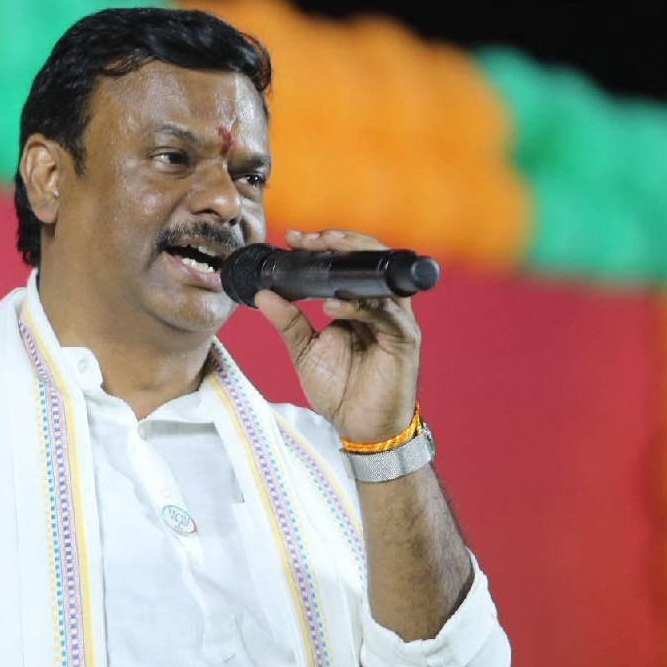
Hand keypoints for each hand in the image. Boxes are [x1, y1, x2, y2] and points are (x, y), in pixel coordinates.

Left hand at [252, 228, 420, 442]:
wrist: (360, 428)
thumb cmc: (340, 389)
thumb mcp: (304, 351)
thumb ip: (288, 322)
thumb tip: (263, 294)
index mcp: (360, 304)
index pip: (348, 263)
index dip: (325, 245)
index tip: (292, 238)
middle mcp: (383, 307)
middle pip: (371, 260)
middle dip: (341, 243)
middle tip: (309, 239)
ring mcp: (396, 322)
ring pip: (382, 280)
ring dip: (351, 265)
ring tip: (322, 256)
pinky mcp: (404, 341)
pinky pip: (385, 315)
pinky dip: (358, 307)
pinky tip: (332, 306)